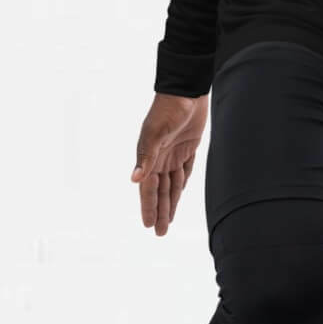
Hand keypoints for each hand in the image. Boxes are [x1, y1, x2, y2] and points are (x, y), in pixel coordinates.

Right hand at [132, 91, 207, 235]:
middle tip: (160, 234)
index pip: (149, 189)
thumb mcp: (156, 133)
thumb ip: (146, 157)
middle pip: (160, 192)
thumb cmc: (168, 109)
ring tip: (169, 221)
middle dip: (160, 212)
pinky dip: (181, 185)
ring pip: (172, 185)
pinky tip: (179, 195)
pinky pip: (185, 171)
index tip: (149, 226)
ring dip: (171, 203)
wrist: (186, 90)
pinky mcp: (188, 147)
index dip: (149, 208)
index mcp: (150, 157)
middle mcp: (160, 158)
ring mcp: (174, 153)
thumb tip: (134, 180)